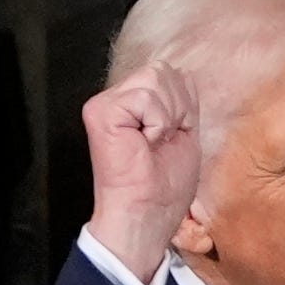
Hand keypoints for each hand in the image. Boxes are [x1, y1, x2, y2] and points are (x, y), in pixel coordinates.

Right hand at [80, 65, 203, 282]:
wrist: (147, 214)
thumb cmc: (163, 186)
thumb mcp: (182, 132)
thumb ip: (180, 101)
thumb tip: (183, 73)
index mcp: (132, 104)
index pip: (169, 74)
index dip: (183, 104)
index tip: (171, 137)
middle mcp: (115, 98)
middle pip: (163, 70)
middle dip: (177, 107)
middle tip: (162, 142)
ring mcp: (105, 103)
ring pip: (155, 78)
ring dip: (166, 117)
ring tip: (152, 143)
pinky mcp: (100, 111)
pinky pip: (145, 97)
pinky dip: (156, 123)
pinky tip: (144, 144)